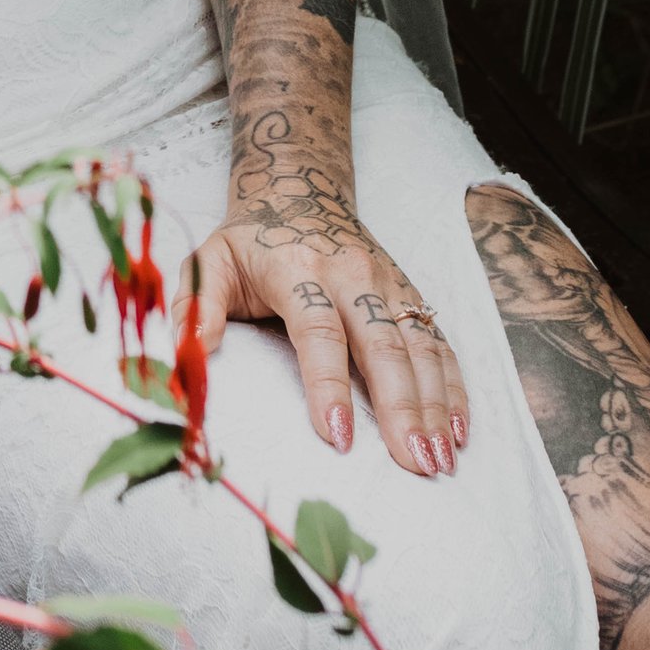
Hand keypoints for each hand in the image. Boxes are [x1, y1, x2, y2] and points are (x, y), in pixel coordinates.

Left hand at [192, 168, 468, 477]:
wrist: (298, 186)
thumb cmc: (250, 240)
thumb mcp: (211, 260)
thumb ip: (197, 304)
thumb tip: (191, 349)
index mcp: (299, 269)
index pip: (318, 331)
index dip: (328, 386)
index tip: (337, 438)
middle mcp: (352, 275)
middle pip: (382, 344)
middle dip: (401, 407)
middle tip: (414, 463)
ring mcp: (387, 284)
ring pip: (419, 347)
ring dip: (434, 406)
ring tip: (440, 461)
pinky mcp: (409, 294)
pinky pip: (439, 342)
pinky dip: (453, 387)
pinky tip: (458, 430)